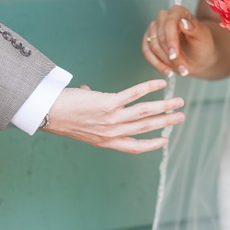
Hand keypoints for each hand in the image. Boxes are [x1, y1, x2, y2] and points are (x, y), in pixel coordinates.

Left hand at [42, 79, 185, 153]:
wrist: (48, 113)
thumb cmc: (60, 114)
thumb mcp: (79, 120)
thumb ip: (90, 108)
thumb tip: (89, 90)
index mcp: (106, 141)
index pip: (134, 146)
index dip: (152, 145)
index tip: (165, 140)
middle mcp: (111, 133)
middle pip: (146, 128)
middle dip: (166, 122)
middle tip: (181, 117)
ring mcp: (111, 119)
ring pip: (145, 113)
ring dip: (165, 107)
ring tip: (179, 102)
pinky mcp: (107, 104)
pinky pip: (134, 95)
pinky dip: (149, 88)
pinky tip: (161, 83)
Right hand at [142, 5, 218, 78]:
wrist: (198, 58)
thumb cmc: (202, 45)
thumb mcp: (203, 38)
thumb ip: (195, 29)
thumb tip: (183, 23)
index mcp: (178, 12)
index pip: (169, 22)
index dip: (170, 39)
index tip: (175, 55)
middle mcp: (163, 17)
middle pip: (160, 37)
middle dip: (171, 56)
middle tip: (183, 69)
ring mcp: (154, 28)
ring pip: (153, 46)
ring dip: (166, 62)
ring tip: (180, 70)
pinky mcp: (148, 40)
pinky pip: (146, 53)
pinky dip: (156, 64)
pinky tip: (168, 71)